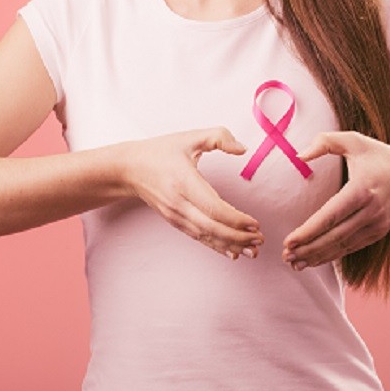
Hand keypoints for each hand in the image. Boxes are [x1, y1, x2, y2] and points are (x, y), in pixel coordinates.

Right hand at [119, 127, 263, 259]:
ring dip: (231, 245)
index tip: (255, 223)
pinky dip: (216, 246)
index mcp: (184, 181)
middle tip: (260, 239)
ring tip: (253, 250)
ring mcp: (175, 215)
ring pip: (205, 236)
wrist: (129, 169)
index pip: (213, 207)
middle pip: (211, 228)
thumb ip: (219, 137)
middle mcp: (178, 203)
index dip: (236, 219)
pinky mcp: (174, 221)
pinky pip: (198, 237)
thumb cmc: (161, 151)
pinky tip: (232, 253)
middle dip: (238, 237)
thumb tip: (242, 149)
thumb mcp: (190, 137)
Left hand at [282, 132, 389, 269]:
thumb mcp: (353, 141)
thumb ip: (325, 142)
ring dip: (317, 256)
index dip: (309, 231)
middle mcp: (371, 211)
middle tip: (285, 255)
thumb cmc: (378, 155)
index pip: (331, 215)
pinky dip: (332, 256)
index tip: (289, 241)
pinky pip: (351, 247)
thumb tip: (299, 155)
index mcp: (362, 189)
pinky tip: (313, 260)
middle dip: (308, 249)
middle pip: (335, 236)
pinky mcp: (378, 232)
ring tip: (293, 262)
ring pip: (342, 246)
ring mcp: (376, 224)